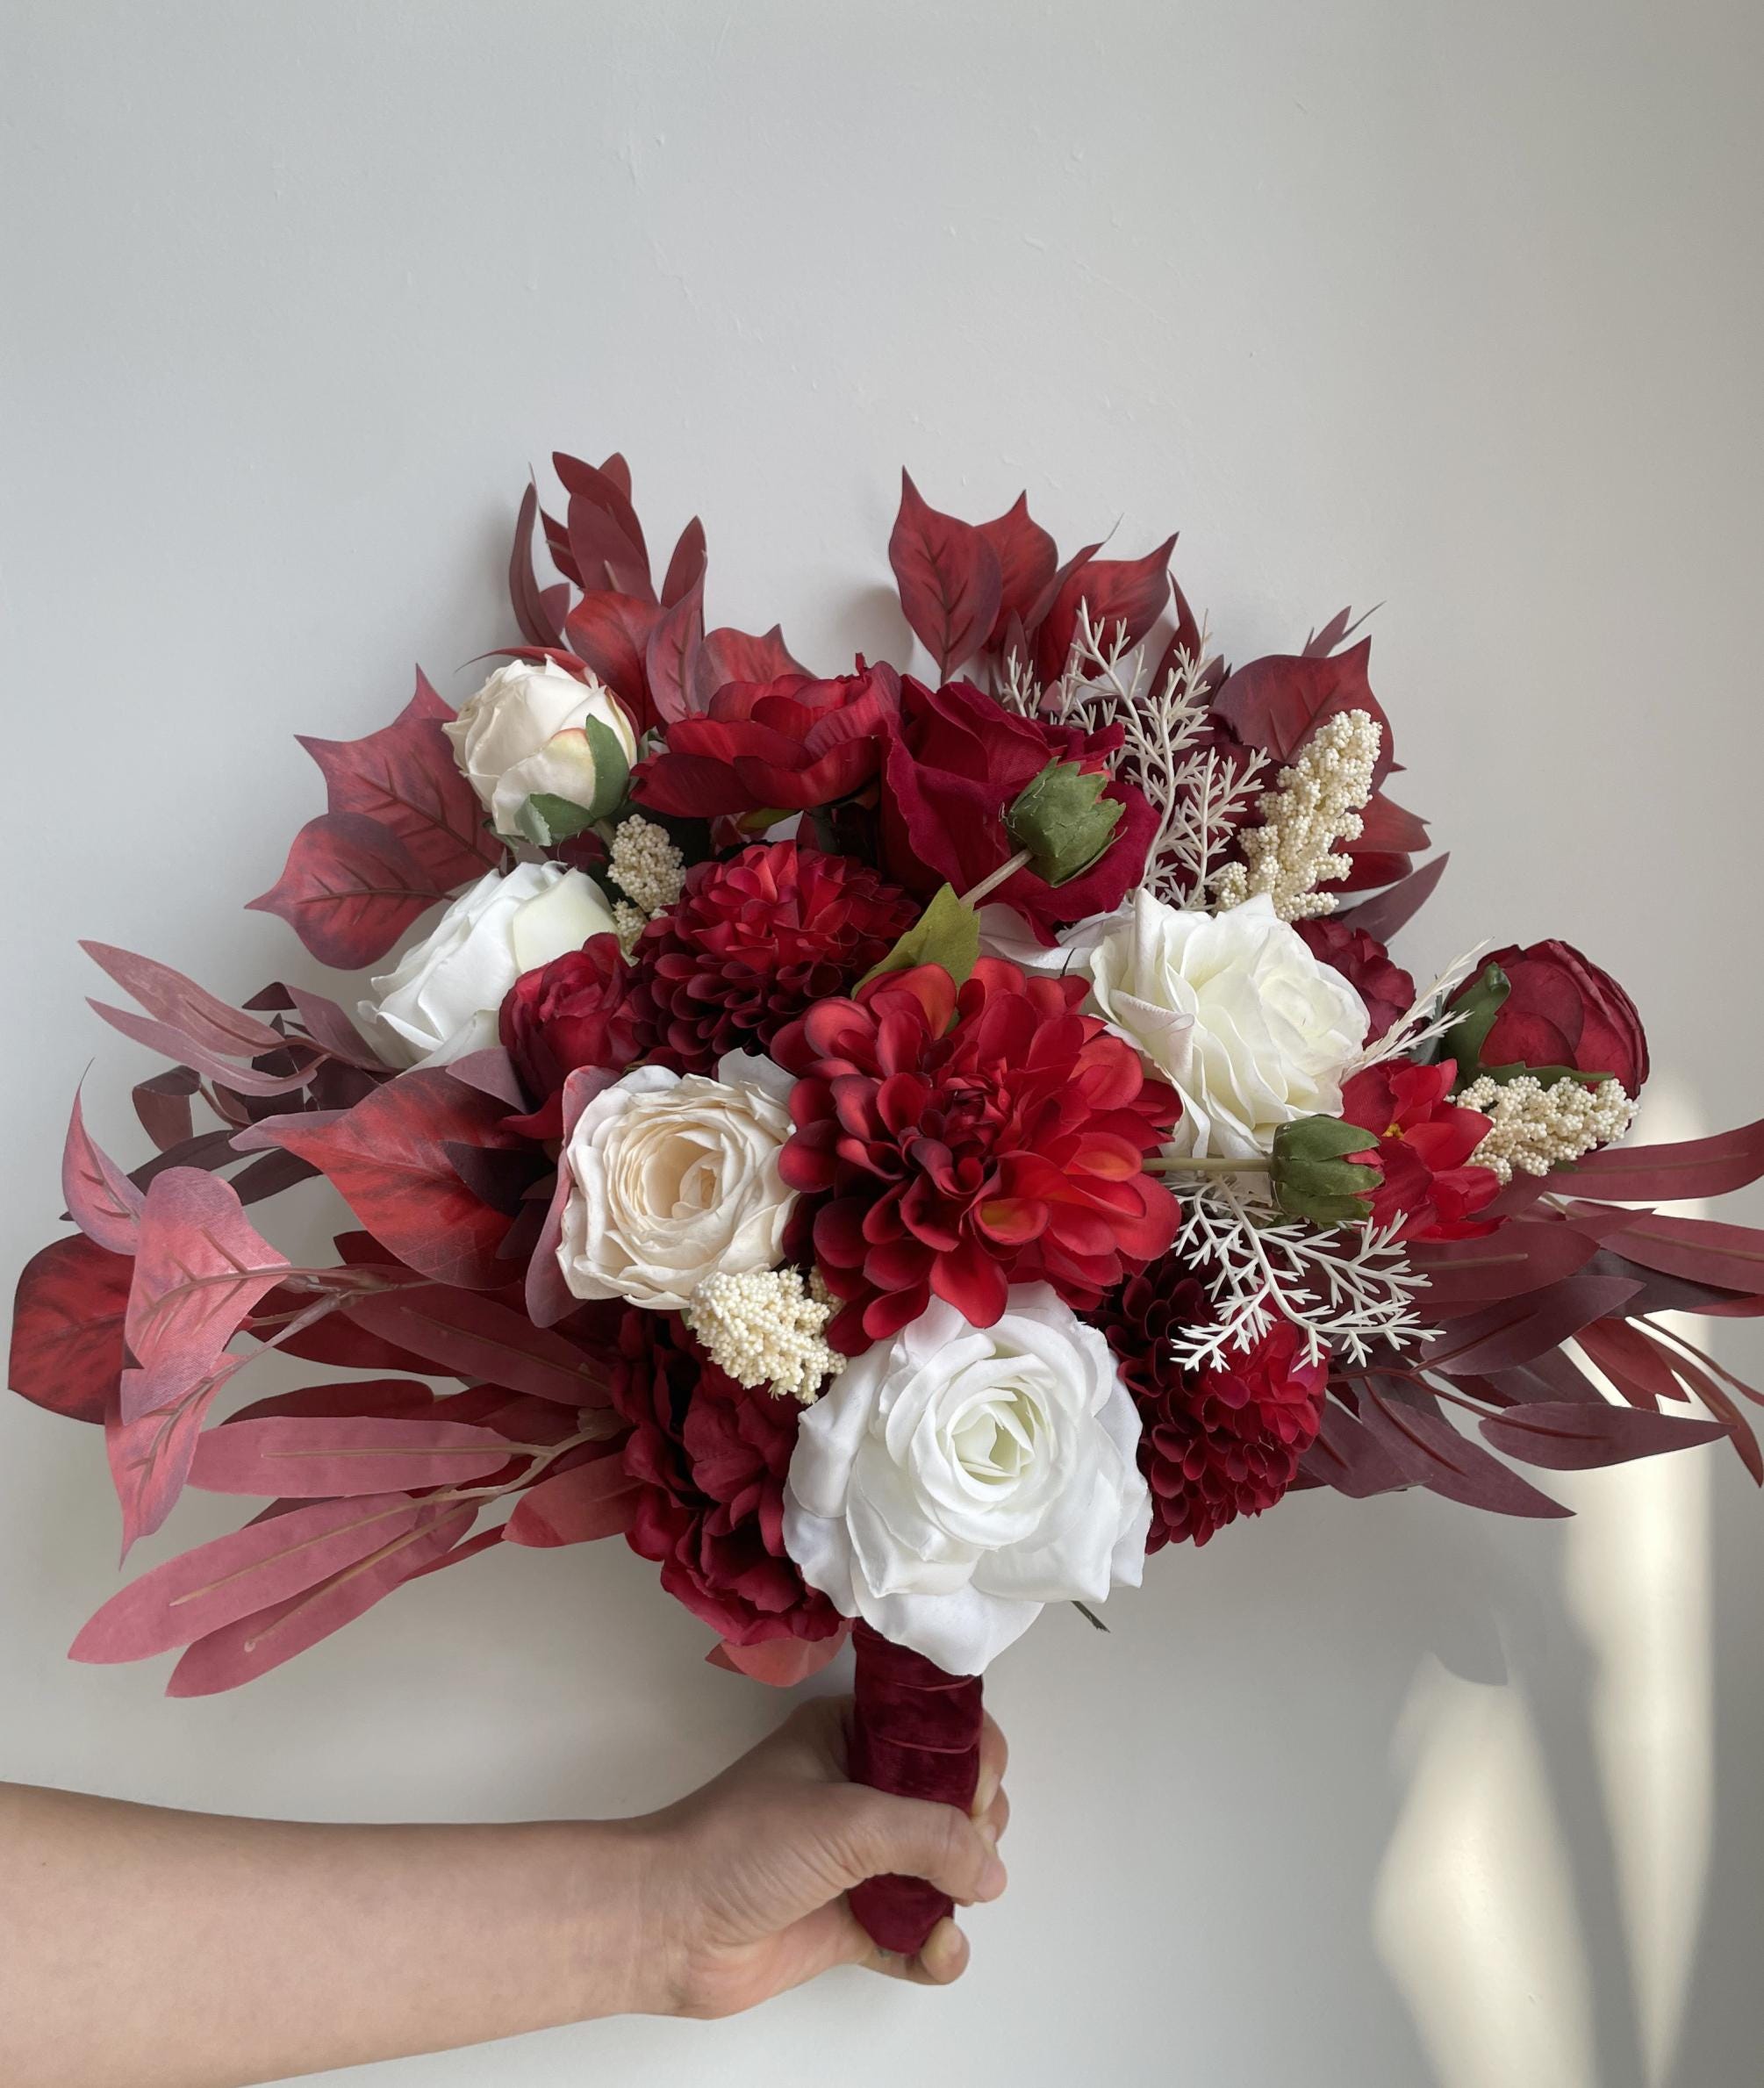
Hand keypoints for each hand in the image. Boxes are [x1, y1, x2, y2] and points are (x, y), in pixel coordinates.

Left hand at [631, 1694, 1010, 2017]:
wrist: (669, 1928)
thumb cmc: (735, 1847)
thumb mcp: (845, 1820)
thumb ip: (931, 1836)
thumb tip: (989, 1870)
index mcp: (851, 1737)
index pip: (939, 1734)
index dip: (973, 1760)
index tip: (979, 1796)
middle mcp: (861, 1792)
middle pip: (954, 1804)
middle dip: (978, 1832)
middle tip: (966, 1855)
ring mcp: (859, 1860)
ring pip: (944, 1870)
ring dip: (962, 1893)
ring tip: (947, 1912)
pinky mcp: (853, 1921)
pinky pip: (918, 1934)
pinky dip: (936, 1948)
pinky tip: (934, 1950)